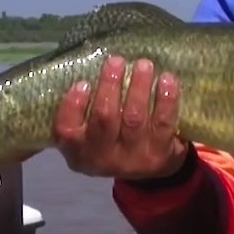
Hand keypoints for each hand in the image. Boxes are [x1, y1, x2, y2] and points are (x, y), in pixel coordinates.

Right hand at [52, 55, 185, 180]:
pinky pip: (163, 123)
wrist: (149, 173)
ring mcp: (133, 159)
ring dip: (138, 87)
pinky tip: (167, 80)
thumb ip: (81, 110)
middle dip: (109, 86)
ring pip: (134, 118)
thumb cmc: (111, 140)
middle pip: (104, 119)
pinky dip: (165, 99)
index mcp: (78, 152)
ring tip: (144, 64)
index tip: (82, 83)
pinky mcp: (160, 155)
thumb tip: (85, 64)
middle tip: (116, 61)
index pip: (66, 130)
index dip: (72, 106)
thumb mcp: (88, 135)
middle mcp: (103, 159)